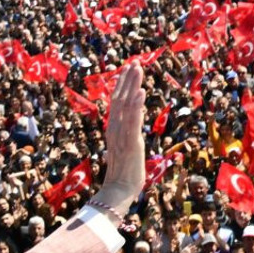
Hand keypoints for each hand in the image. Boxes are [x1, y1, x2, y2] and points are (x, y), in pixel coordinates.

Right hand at [94, 63, 145, 216]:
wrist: (118, 190)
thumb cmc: (123, 173)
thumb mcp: (124, 150)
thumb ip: (124, 138)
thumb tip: (124, 133)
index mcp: (113, 129)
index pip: (116, 102)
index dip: (122, 85)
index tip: (128, 70)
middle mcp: (115, 128)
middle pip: (120, 98)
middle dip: (127, 79)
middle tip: (134, 62)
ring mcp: (122, 135)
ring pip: (126, 105)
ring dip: (132, 85)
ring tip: (137, 69)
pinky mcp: (131, 142)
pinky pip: (133, 121)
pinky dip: (136, 106)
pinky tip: (140, 92)